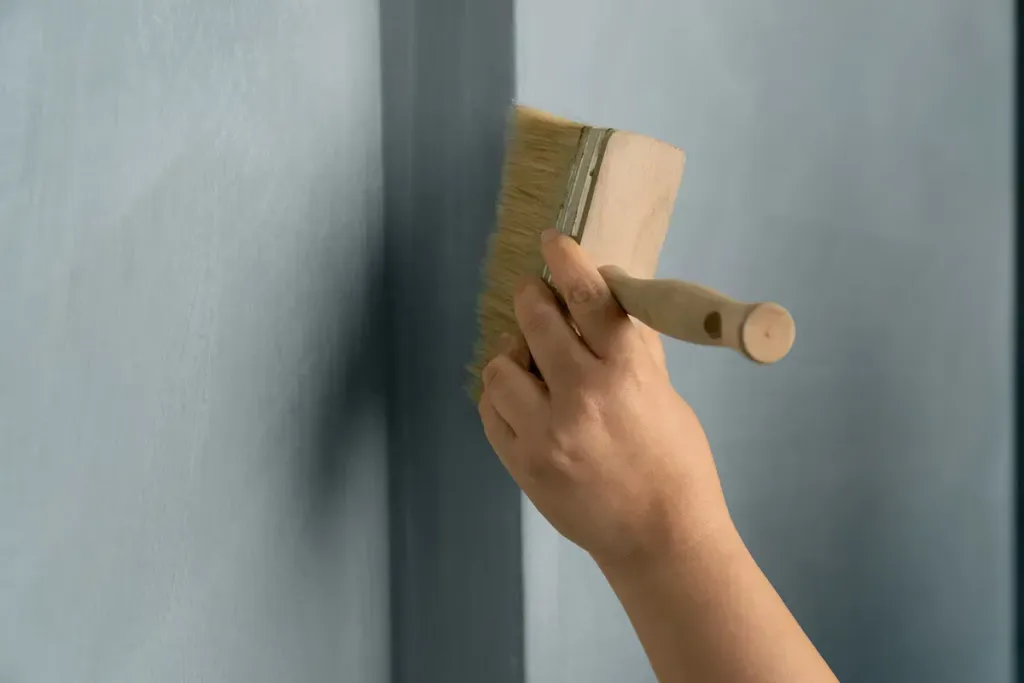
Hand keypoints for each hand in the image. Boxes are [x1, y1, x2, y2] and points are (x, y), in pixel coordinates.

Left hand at [478, 230, 729, 567]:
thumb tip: (604, 294)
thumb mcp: (665, 394)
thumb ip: (631, 346)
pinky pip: (491, 410)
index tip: (552, 240)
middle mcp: (582, 395)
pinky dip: (502, 395)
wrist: (659, 536)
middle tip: (533, 296)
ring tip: (530, 363)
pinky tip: (521, 398)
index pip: (588, 295)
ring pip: (500, 365)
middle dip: (530, 297)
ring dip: (513, 354)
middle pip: (535, 319)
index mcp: (627, 372)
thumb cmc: (674, 461)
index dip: (565, 258)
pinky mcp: (523, 462)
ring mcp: (547, 432)